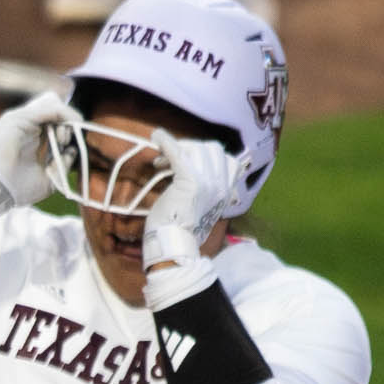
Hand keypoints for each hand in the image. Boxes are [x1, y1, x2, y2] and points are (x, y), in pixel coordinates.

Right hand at [0, 90, 71, 220]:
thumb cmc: (16, 187)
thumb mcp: (48, 179)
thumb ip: (61, 164)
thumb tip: (73, 150)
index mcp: (30, 139)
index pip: (54, 126)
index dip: (68, 132)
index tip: (73, 146)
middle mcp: (25, 127)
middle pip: (55, 116)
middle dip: (68, 127)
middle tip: (66, 143)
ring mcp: (22, 120)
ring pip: (54, 110)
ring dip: (66, 121)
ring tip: (64, 138)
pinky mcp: (20, 117)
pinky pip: (50, 110)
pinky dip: (65, 115)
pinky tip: (70, 125)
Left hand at [141, 131, 247, 304]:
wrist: (173, 247)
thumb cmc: (180, 232)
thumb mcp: (199, 211)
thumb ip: (204, 194)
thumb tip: (195, 182)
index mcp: (225, 192)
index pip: (227, 160)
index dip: (207, 155)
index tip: (186, 162)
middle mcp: (220, 185)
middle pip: (212, 150)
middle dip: (190, 149)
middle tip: (168, 159)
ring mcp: (207, 182)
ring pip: (195, 149)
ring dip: (175, 149)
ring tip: (158, 160)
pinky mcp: (189, 181)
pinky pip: (178, 153)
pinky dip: (166, 142)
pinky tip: (155, 136)